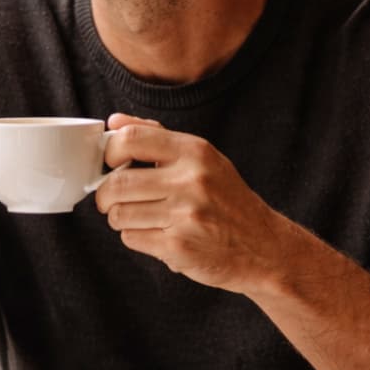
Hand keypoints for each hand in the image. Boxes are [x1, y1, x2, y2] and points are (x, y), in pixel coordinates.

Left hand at [97, 114, 285, 294]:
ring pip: (119, 215)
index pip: (130, 140)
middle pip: (116, 184)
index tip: (111, 164)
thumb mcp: (202, 158)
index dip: (109, 153)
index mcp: (194, 151)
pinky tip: (156, 234)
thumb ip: (156, 136)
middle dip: (105, 195)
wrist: (263, 247)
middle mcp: (191, 181)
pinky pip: (132, 238)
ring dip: (121, 219)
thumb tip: (115, 122)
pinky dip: (136, 237)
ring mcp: (185, 216)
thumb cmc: (227, 200)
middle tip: (112, 199)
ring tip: (141, 217)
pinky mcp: (178, 247)